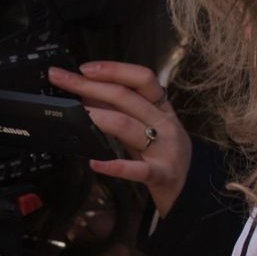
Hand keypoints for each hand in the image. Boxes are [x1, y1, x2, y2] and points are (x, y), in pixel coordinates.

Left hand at [49, 62, 191, 218]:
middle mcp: (165, 124)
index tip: (85, 68)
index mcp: (162, 108)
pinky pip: (137, 170)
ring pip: (127, 126)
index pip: (141, 78)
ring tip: (75, 114)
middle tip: (63, 81)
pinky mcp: (162, 175)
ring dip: (98, 117)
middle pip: (126, 97)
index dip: (114, 69)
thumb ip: (123, 110)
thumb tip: (88, 92)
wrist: (193, 187)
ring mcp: (165, 149)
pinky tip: (96, 164)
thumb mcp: (148, 126)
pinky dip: (115, 166)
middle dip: (90, 86)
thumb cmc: (164, 153)